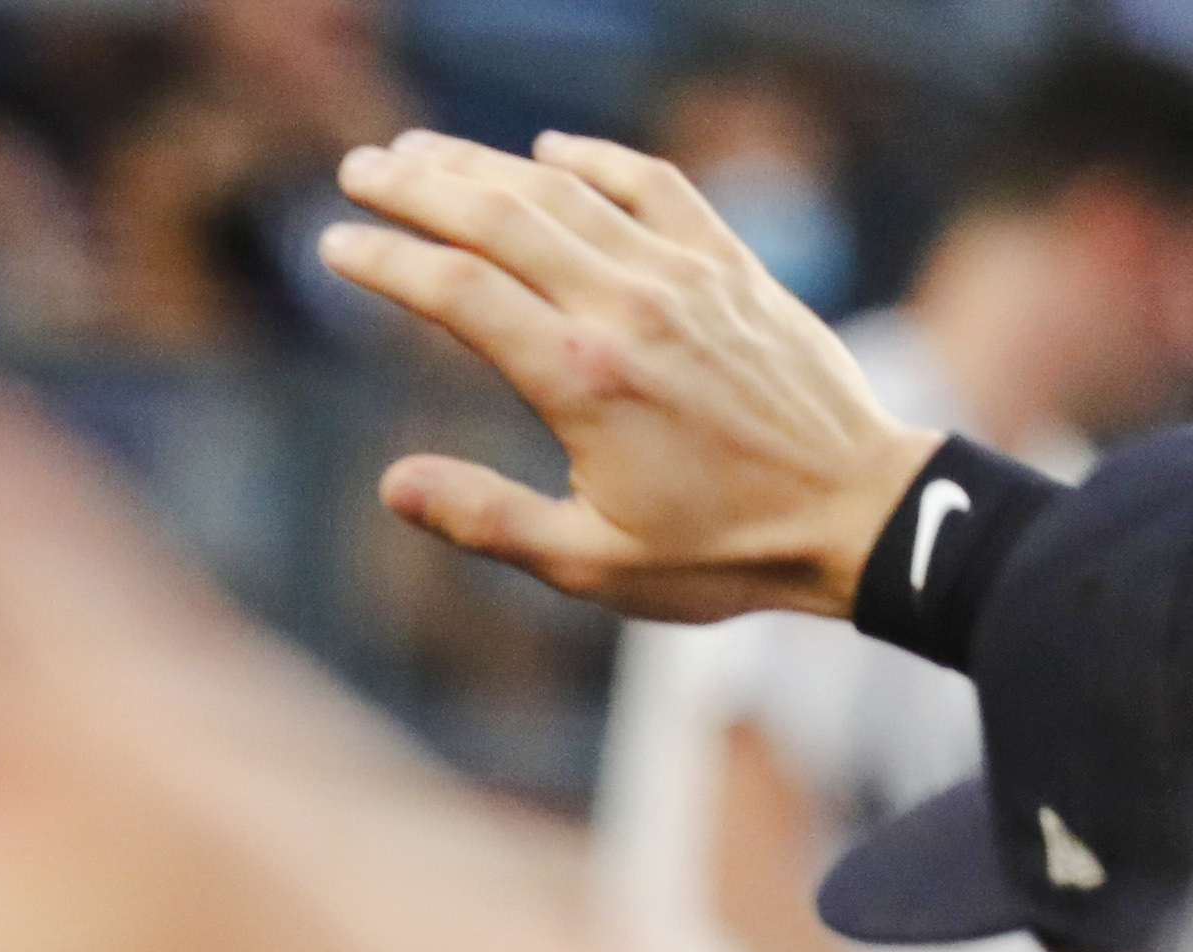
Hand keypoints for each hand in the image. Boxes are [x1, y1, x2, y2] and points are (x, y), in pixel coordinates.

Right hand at [320, 132, 939, 624]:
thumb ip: (487, 520)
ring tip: (425, 153)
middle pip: (500, 218)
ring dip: (487, 164)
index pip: (457, 293)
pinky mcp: (730, 265)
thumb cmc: (721, 552)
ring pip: (566, 191)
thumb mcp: (591, 563)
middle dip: (419, 188)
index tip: (335, 245)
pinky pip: (654, 184)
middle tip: (359, 169)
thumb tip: (392, 484)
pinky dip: (597, 158)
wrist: (858, 511)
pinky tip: (553, 146)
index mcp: (581, 380)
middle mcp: (626, 308)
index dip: (386, 261)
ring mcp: (683, 275)